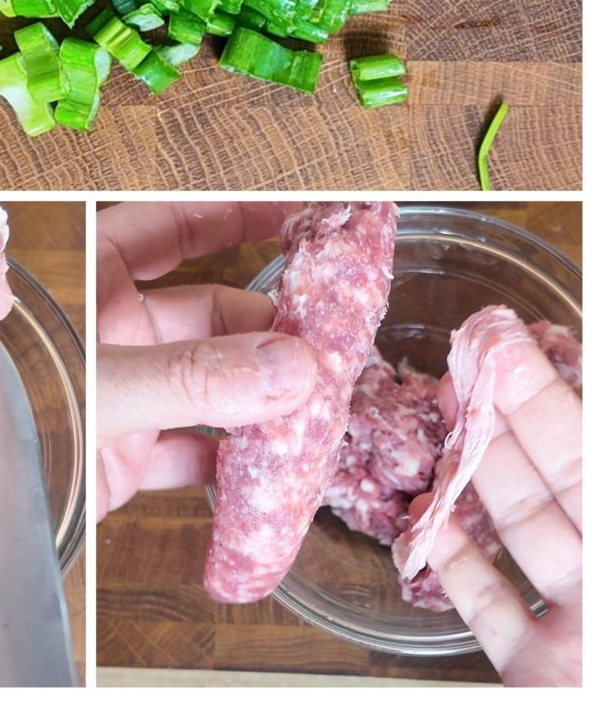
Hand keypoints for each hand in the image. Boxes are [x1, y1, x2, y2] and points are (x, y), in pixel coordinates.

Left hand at [97, 202, 316, 521]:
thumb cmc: (1, 420)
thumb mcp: (102, 384)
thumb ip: (189, 377)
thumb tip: (289, 368)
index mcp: (96, 279)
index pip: (176, 225)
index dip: (237, 213)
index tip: (301, 213)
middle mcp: (119, 327)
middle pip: (213, 307)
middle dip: (270, 321)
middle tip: (331, 335)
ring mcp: (132, 389)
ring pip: (217, 379)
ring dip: (265, 394)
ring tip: (320, 404)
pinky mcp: (134, 451)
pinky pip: (201, 448)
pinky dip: (237, 461)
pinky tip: (276, 466)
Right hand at [411, 342, 581, 685]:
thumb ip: (566, 504)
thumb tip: (555, 423)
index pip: (597, 458)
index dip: (558, 397)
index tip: (514, 342)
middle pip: (565, 483)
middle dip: (514, 419)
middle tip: (469, 357)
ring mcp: (585, 635)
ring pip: (527, 536)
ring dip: (481, 476)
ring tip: (446, 417)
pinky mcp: (540, 675)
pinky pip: (495, 615)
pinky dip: (460, 571)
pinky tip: (430, 527)